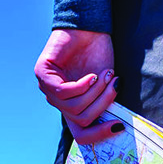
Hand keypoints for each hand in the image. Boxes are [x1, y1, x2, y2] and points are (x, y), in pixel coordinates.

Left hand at [33, 29, 121, 144]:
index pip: (80, 134)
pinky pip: (64, 93)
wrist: (90, 29)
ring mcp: (48, 89)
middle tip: (115, 83)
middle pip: (81, 120)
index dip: (99, 135)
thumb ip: (104, 104)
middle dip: (103, 103)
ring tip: (105, 74)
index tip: (120, 125)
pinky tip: (91, 75)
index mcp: (73, 107)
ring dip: (95, 91)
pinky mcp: (42, 75)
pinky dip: (82, 85)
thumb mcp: (106, 85)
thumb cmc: (99, 55)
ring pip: (74, 108)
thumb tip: (116, 127)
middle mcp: (58, 102)